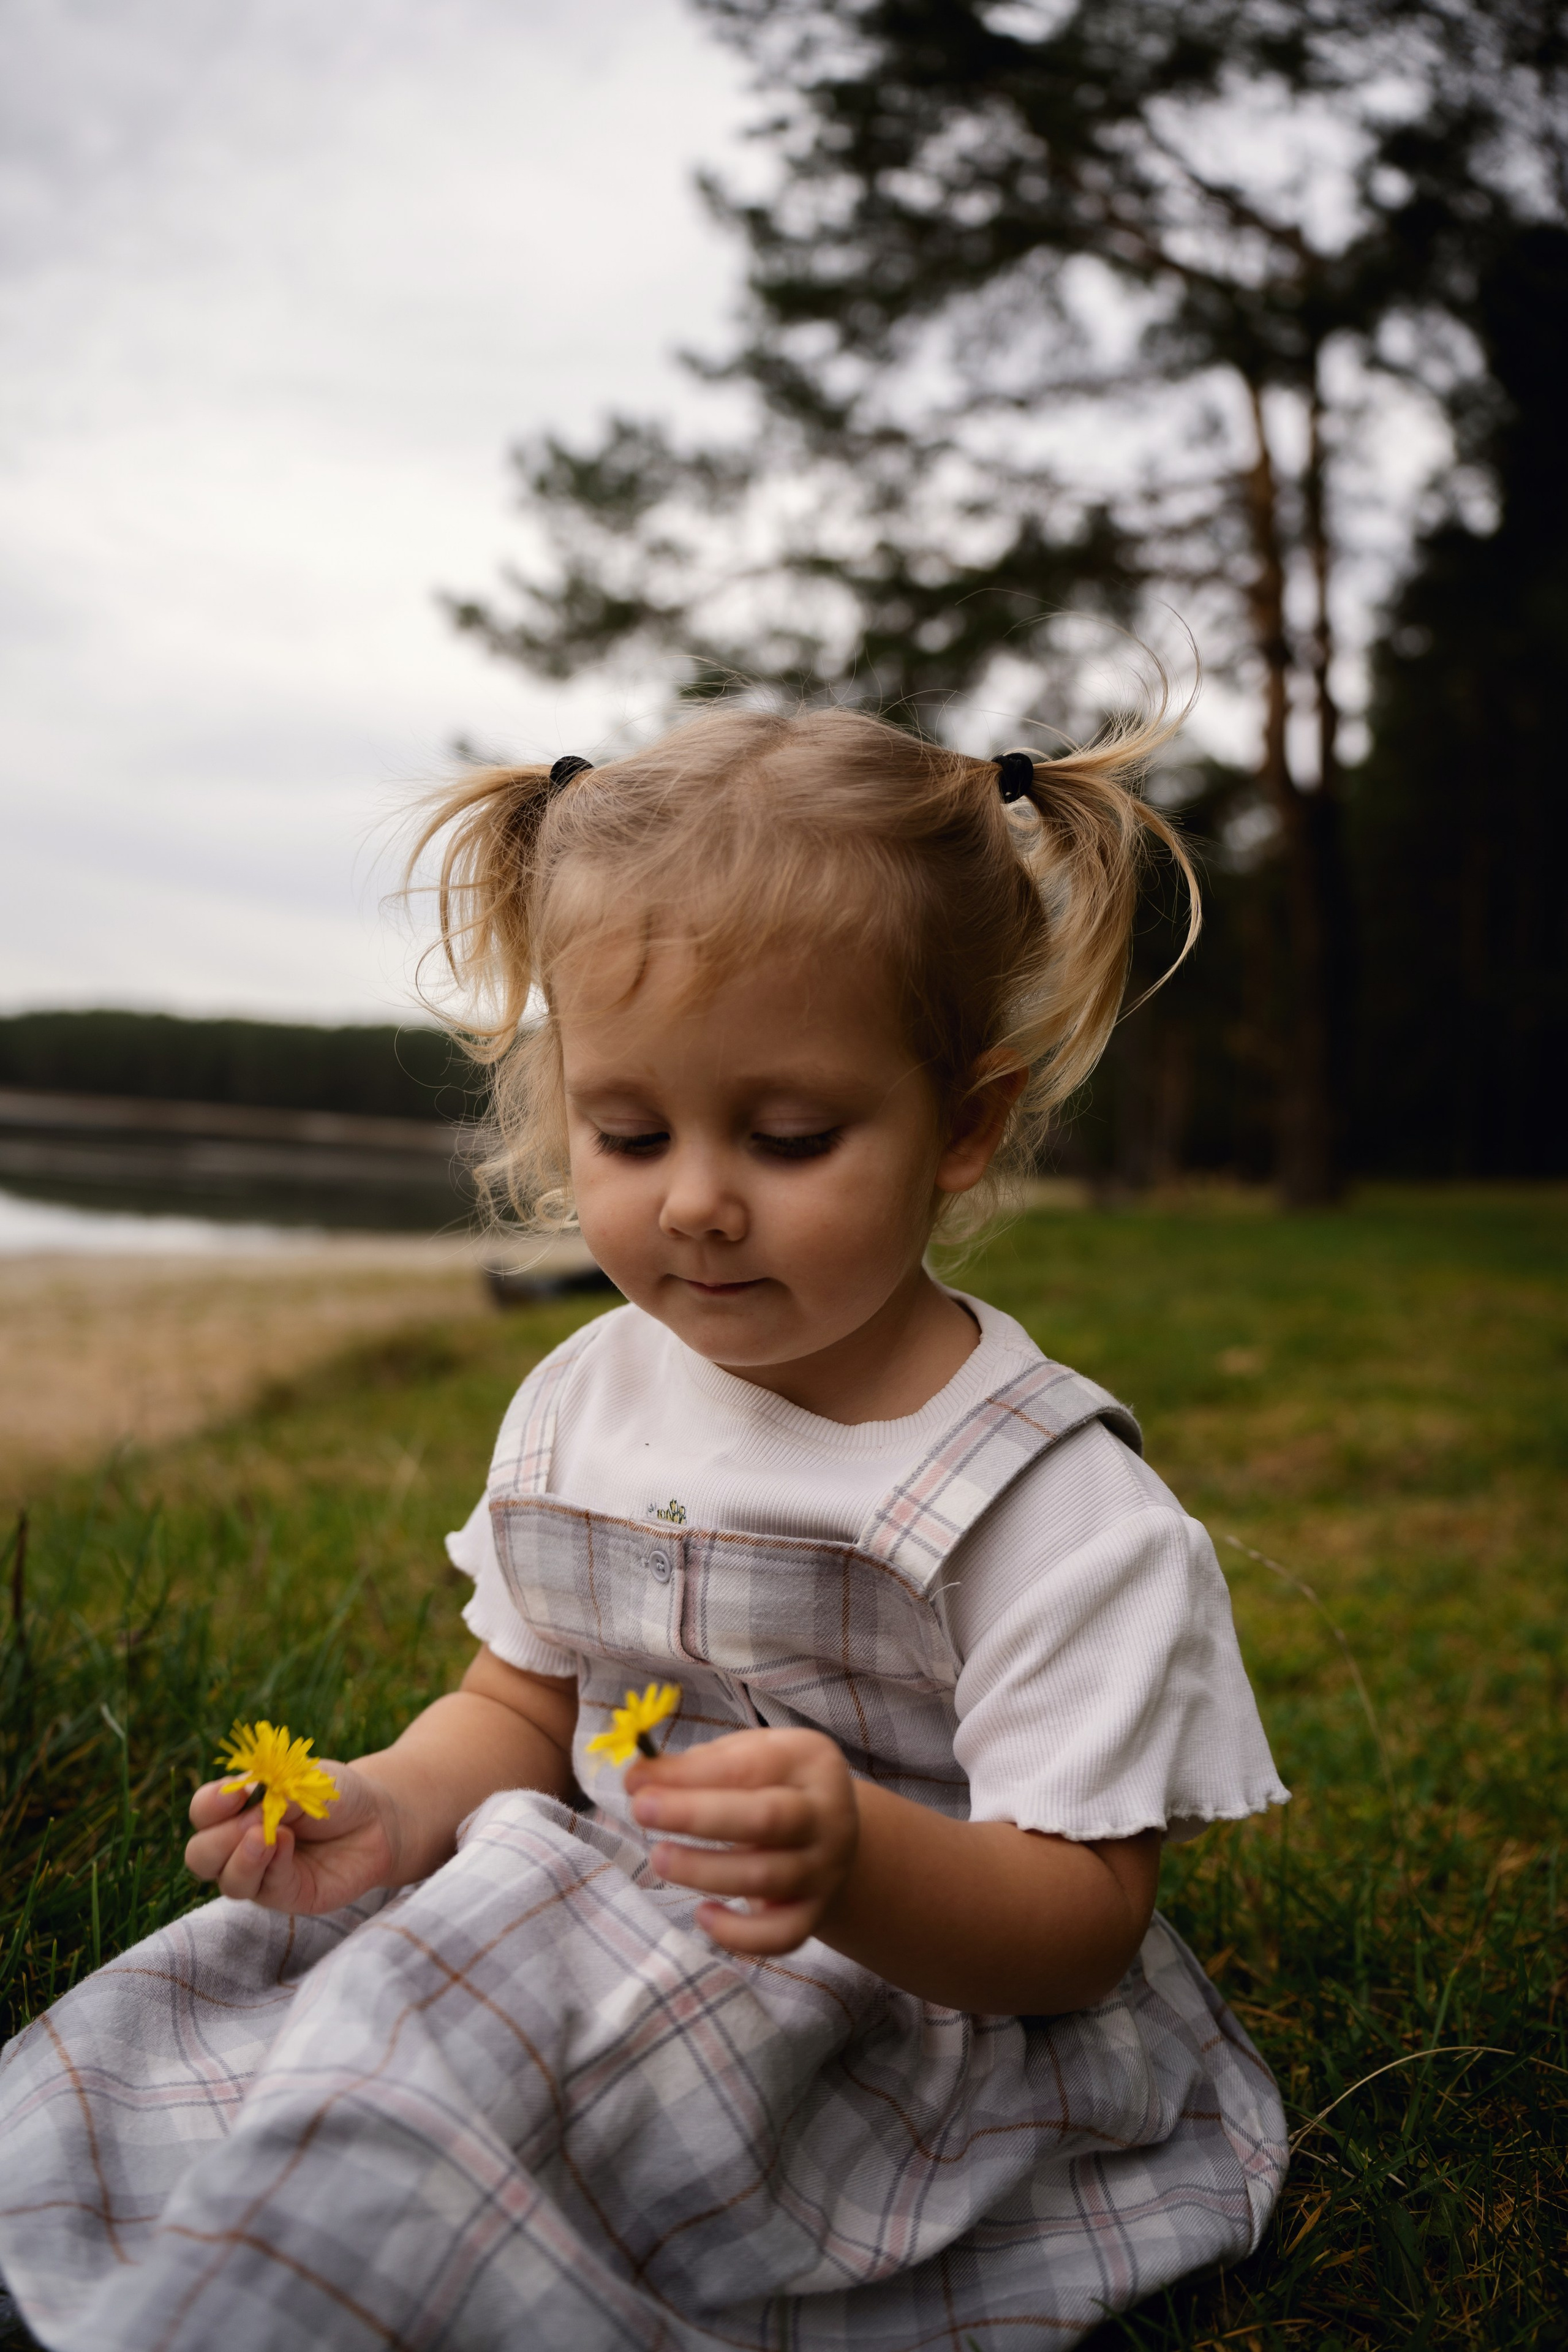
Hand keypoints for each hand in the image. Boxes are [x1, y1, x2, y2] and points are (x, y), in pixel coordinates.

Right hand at [185, 1760, 399, 1913]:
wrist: (376, 1818)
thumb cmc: (333, 1794)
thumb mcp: (301, 1780)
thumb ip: (271, 1795)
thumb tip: (246, 1814)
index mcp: (236, 1810)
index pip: (202, 1812)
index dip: (209, 1804)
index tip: (235, 1793)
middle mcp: (239, 1846)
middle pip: (200, 1855)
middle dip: (217, 1840)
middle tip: (250, 1822)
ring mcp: (261, 1875)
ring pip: (228, 1881)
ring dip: (241, 1860)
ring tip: (264, 1838)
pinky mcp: (286, 1896)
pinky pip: (267, 1889)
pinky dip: (273, 1867)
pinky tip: (286, 1846)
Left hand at [626, 1727, 858, 1956]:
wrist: (830, 1834)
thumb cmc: (772, 1784)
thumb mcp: (747, 1756)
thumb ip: (697, 1766)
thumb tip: (638, 1779)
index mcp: (810, 1761)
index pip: (750, 1765)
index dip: (690, 1774)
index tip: (636, 1779)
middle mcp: (827, 1816)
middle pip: (766, 1819)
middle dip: (697, 1816)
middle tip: (641, 1810)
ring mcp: (825, 1868)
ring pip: (764, 1878)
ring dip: (702, 1870)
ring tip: (659, 1857)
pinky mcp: (815, 1913)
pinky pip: (781, 1936)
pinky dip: (738, 1934)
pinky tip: (702, 1914)